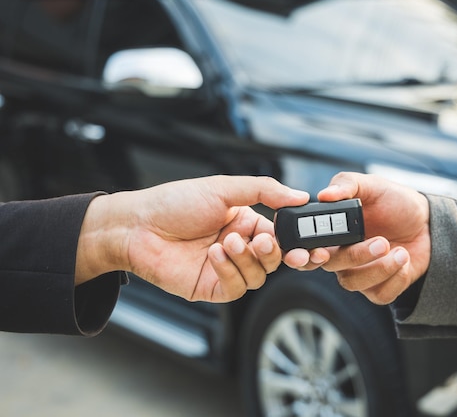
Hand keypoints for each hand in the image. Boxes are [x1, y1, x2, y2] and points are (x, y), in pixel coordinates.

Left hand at [75, 176, 308, 301]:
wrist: (136, 226)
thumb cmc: (173, 203)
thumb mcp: (224, 188)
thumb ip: (265, 191)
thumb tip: (300, 196)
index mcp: (244, 221)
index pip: (279, 234)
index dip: (289, 238)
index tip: (296, 238)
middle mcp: (238, 245)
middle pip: (273, 259)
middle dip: (271, 252)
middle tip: (260, 242)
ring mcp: (225, 268)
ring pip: (258, 275)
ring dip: (246, 259)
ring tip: (226, 243)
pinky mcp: (211, 287)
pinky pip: (236, 288)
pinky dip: (231, 272)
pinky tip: (215, 255)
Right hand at [284, 172, 430, 304]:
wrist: (427, 222)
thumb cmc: (395, 202)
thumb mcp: (372, 185)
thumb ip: (347, 184)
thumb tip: (325, 194)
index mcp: (330, 232)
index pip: (304, 248)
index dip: (302, 255)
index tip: (319, 252)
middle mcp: (339, 254)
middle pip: (331, 265)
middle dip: (356, 256)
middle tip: (380, 242)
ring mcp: (358, 273)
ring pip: (353, 283)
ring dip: (379, 268)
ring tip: (399, 250)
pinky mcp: (378, 288)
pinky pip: (379, 294)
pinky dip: (395, 278)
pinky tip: (404, 260)